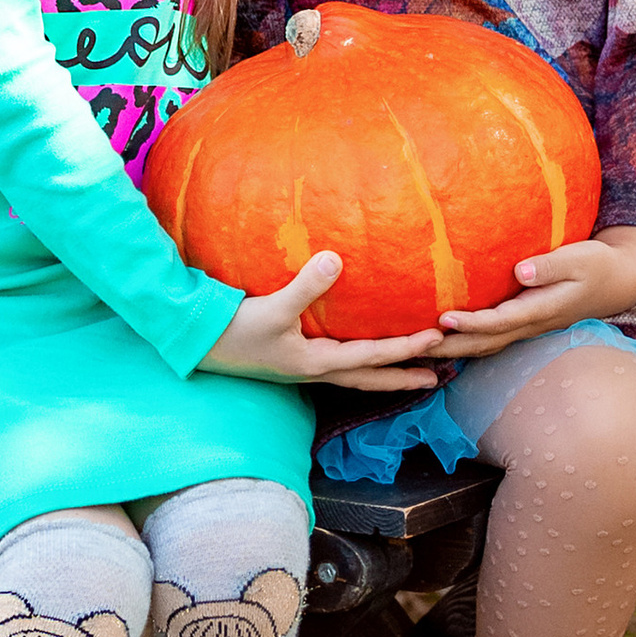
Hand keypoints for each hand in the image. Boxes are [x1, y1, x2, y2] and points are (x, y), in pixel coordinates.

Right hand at [199, 250, 443, 395]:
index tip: (436, 339)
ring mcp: (303, 367)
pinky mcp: (291, 357)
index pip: (372, 357)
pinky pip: (336, 362)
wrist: (198, 343)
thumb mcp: (272, 308)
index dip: (405, 349)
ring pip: (354, 374)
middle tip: (437, 378)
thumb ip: (306, 285)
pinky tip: (358, 346)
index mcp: (316, 362)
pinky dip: (357, 360)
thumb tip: (337, 258)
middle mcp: (315, 370)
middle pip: (369, 379)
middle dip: (403, 377)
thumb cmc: (234, 329)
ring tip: (409, 368)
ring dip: (383, 371)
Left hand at [433, 226, 635, 357]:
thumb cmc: (596, 264)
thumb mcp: (579, 258)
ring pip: (486, 345)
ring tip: (420, 348)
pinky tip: (447, 340)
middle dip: (450, 347)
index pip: (499, 322)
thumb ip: (549, 266)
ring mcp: (528, 328)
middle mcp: (531, 325)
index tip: (442, 318)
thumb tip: (519, 270)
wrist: (616, 281)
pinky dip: (468, 343)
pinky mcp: (525, 324)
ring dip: (454, 350)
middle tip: (414, 346)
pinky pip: (492, 339)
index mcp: (540, 309)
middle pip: (484, 342)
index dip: (471, 323)